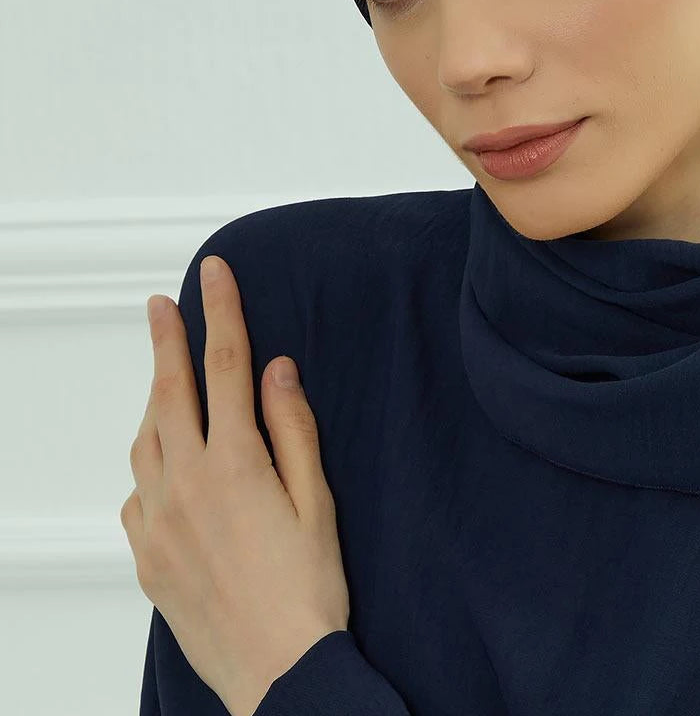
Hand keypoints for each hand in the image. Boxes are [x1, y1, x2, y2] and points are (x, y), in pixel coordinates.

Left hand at [121, 254, 349, 715]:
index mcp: (234, 463)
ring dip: (154, 400)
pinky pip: (136, 491)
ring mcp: (157, 522)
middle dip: (166, 340)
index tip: (214, 275)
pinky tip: (166, 462)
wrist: (277, 671)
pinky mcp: (145, 555)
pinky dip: (148, 462)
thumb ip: (293, 428)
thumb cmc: (308, 590)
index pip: (226, 366)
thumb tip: (278, 370)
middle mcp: (185, 485)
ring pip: (144, 440)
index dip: (221, 312)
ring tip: (165, 378)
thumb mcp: (318, 500)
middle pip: (170, 392)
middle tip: (161, 305)